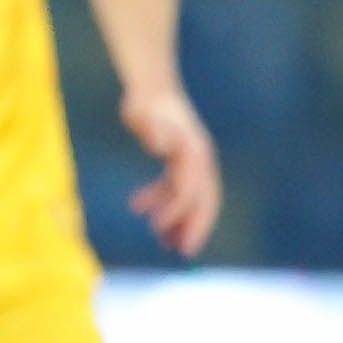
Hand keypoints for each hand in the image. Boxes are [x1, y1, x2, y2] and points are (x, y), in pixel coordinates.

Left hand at [123, 80, 221, 260]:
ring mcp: (192, 161)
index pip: (192, 192)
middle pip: (203, 200)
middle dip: (194, 227)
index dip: (180, 214)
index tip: (162, 231)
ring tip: (160, 240)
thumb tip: (162, 146)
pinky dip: (162, 200)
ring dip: (177, 218)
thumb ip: (154, 131)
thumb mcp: (146, 116)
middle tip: (182, 252)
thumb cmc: (147, 104)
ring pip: (190, 198)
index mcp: (195, 154)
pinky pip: (176, 187)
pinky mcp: (180, 161)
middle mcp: (199, 160)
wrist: (152, 89)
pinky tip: (139, 207)